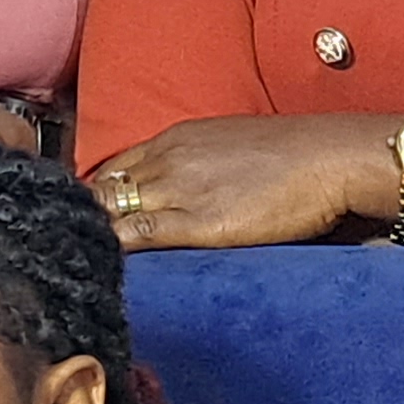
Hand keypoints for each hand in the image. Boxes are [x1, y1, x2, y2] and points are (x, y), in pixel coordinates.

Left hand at [92, 118, 400, 253]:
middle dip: (84, 217)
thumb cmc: (298, 156)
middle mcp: (168, 159)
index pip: (115, 168)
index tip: (89, 221)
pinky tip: (101, 263)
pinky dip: (114, 248)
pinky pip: (138, 233)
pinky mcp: (197, 221)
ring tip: (78, 260)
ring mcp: (180, 188)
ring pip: (111, 210)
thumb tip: (195, 193)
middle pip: (104, 189)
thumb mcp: (236, 148)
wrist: (333, 158)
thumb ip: (204, 166)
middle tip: (70, 245)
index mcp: (177, 139)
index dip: (96, 198)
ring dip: (92, 235)